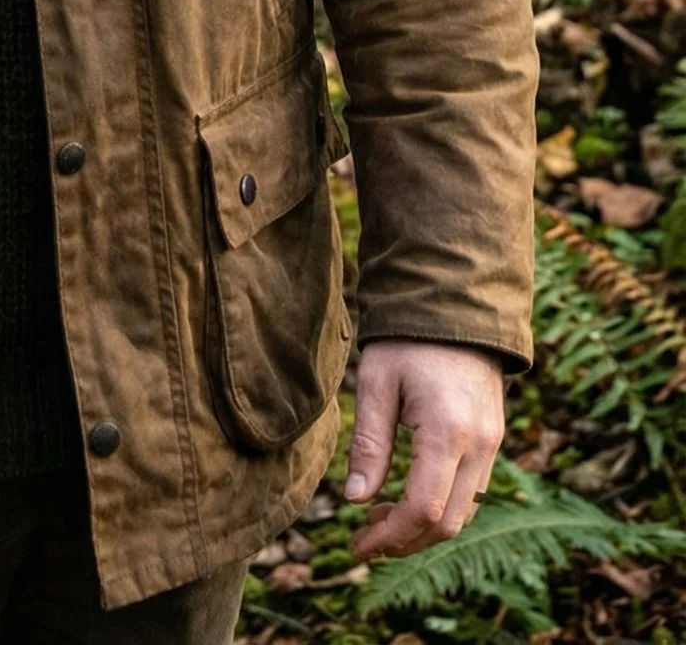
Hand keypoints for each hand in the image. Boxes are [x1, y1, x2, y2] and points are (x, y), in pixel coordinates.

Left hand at [345, 340, 504, 560]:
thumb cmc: (408, 339)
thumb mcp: (377, 383)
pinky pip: (472, 492)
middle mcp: (480, 445)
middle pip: (448, 523)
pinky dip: (443, 507)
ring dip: (424, 528)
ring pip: (464, 513)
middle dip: (406, 541)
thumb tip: (355, 500)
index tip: (357, 544)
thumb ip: (369, 443)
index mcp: (448, 432)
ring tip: (381, 518)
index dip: (389, 536)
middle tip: (365, 537)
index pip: (422, 510)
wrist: (455, 304)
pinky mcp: (493, 439)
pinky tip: (409, 496)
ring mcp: (492, 444)